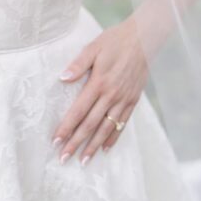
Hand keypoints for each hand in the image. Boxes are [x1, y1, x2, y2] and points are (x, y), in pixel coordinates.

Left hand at [52, 17, 149, 165]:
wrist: (144, 39)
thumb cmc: (115, 41)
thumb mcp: (93, 47)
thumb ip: (78, 64)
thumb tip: (62, 78)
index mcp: (98, 83)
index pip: (78, 111)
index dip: (66, 127)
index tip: (56, 141)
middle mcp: (111, 95)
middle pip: (90, 124)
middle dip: (76, 143)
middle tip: (63, 158)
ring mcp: (123, 100)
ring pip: (106, 128)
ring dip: (93, 146)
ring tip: (83, 161)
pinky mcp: (133, 100)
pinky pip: (122, 123)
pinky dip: (113, 138)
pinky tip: (104, 148)